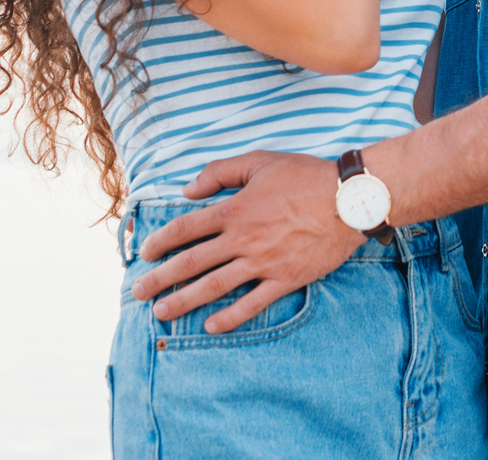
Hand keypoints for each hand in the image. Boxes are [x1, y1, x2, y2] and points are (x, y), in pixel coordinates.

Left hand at [130, 151, 362, 332]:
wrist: (349, 199)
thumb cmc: (305, 176)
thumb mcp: (260, 161)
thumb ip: (221, 172)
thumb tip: (188, 190)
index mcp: (234, 209)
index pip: (186, 228)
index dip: (161, 241)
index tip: (145, 252)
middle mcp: (244, 239)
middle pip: (192, 262)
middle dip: (160, 278)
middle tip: (138, 292)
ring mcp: (264, 262)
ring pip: (215, 286)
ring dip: (184, 301)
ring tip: (162, 313)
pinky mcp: (286, 278)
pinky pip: (253, 303)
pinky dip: (231, 317)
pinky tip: (211, 326)